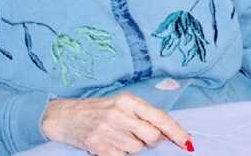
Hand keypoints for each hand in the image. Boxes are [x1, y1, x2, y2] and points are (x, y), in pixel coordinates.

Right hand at [40, 93, 192, 155]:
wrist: (63, 116)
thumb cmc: (98, 110)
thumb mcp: (122, 104)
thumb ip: (143, 115)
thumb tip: (167, 134)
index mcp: (128, 100)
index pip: (160, 118)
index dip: (176, 132)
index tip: (187, 142)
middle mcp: (119, 113)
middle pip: (152, 137)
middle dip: (151, 141)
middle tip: (138, 136)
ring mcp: (108, 130)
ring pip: (137, 149)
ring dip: (133, 148)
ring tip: (118, 137)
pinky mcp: (98, 146)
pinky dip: (120, 154)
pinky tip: (111, 145)